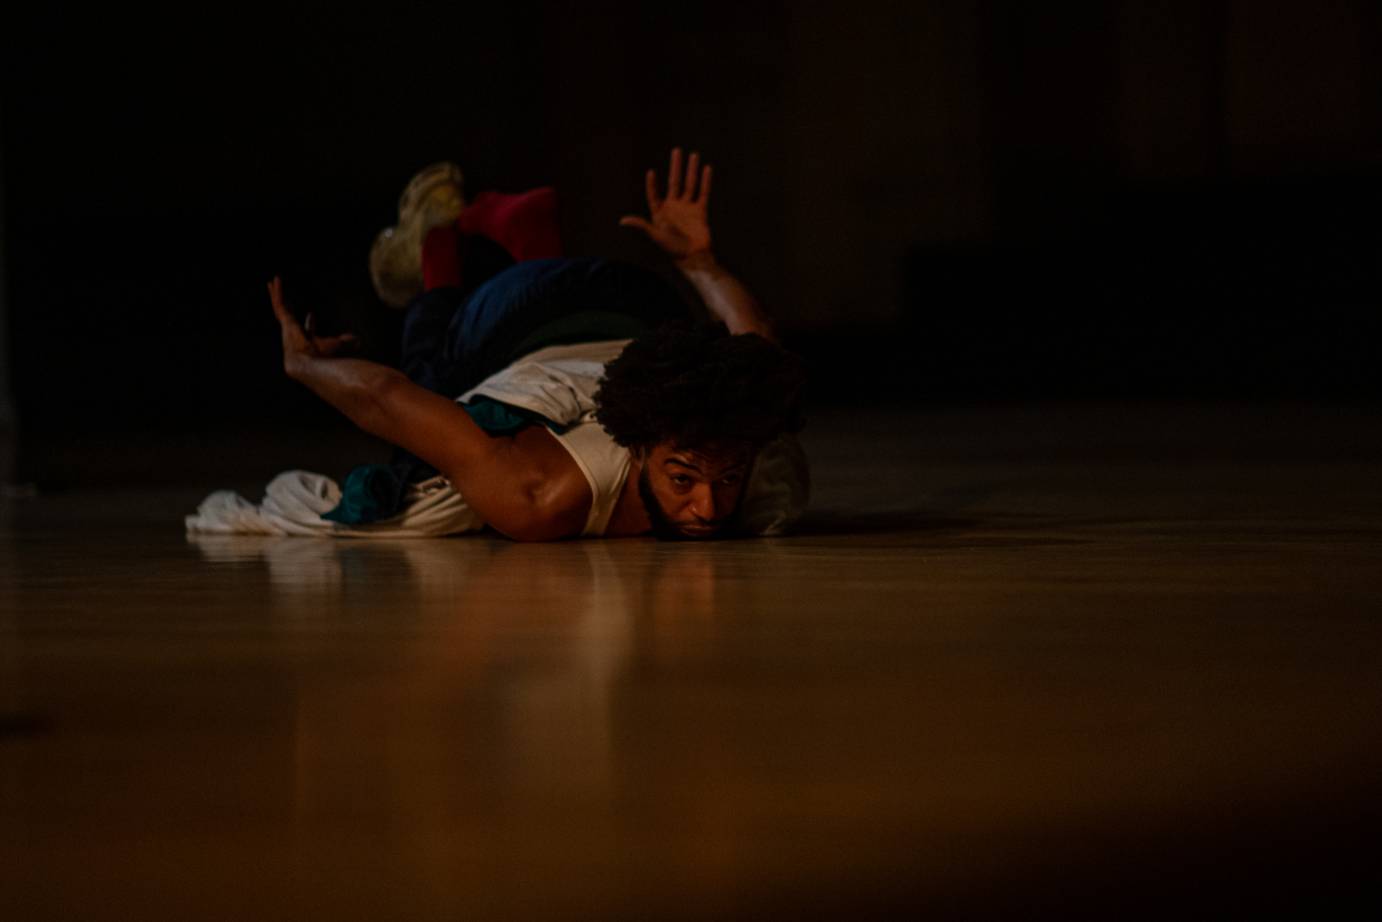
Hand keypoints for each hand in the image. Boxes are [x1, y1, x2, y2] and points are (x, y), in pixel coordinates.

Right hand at [267, 276, 358, 374]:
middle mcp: (294, 334)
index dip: (310, 323)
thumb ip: (347, 342)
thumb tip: (359, 341)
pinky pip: (279, 303)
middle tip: (283, 298)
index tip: (312, 314)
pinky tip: (276, 280)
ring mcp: (287, 327)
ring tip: (272, 282)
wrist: (310, 364)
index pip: (307, 330)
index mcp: (307, 341)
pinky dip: (278, 292)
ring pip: (280, 307)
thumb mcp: (339, 346)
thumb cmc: (325, 359)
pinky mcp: (285, 321)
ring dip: (276, 294)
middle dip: (286, 306)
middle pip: (288, 316)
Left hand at [619, 147, 712, 262]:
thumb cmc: (672, 249)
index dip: (652, 185)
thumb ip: (641, 225)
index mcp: (660, 213)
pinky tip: (706, 169)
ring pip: (690, 184)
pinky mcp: (700, 211)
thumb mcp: (655, 235)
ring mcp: (688, 208)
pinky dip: (705, 181)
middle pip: (675, 182)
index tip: (651, 173)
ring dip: (691, 170)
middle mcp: (674, 208)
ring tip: (693, 155)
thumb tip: (622, 221)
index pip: (654, 195)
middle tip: (677, 150)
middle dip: (676, 166)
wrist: (693, 257)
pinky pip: (703, 193)